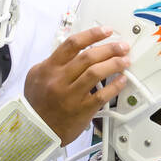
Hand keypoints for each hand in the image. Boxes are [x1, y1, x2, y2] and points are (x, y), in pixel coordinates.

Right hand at [24, 25, 128, 144]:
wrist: (35, 130)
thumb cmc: (37, 103)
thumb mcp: (36, 77)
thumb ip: (54, 62)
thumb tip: (75, 50)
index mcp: (49, 68)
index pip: (73, 44)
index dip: (92, 34)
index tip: (106, 31)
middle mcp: (59, 80)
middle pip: (88, 57)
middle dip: (109, 48)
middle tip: (122, 46)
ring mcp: (71, 96)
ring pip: (96, 73)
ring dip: (114, 64)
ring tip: (125, 60)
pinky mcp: (81, 111)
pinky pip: (101, 95)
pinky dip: (115, 86)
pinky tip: (122, 80)